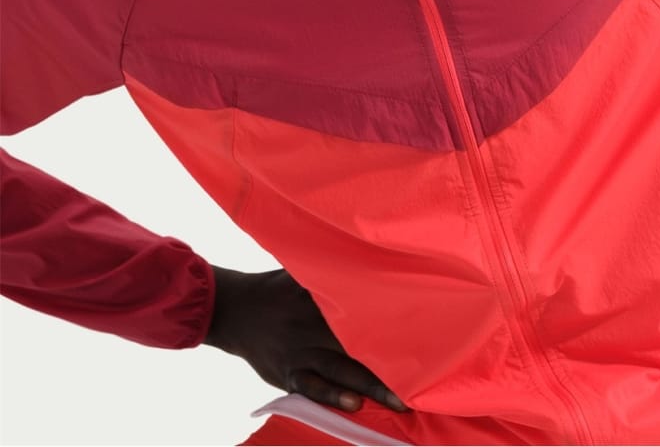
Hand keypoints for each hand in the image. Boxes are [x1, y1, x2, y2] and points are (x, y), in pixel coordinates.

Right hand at [204, 267, 407, 412]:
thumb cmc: (279, 287)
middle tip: (424, 376)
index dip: (392, 320)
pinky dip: (332, 396)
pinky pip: (311, 386)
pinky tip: (353, 404)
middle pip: (359, 343)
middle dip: (389, 360)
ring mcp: (301, 349)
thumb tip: (372, 257)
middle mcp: (314, 322)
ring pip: (341, 369)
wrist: (234, 309)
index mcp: (323, 297)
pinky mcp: (288, 371)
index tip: (423, 330)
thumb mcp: (304, 270)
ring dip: (371, 386)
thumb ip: (334, 270)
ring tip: (400, 401)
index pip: (364, 308)